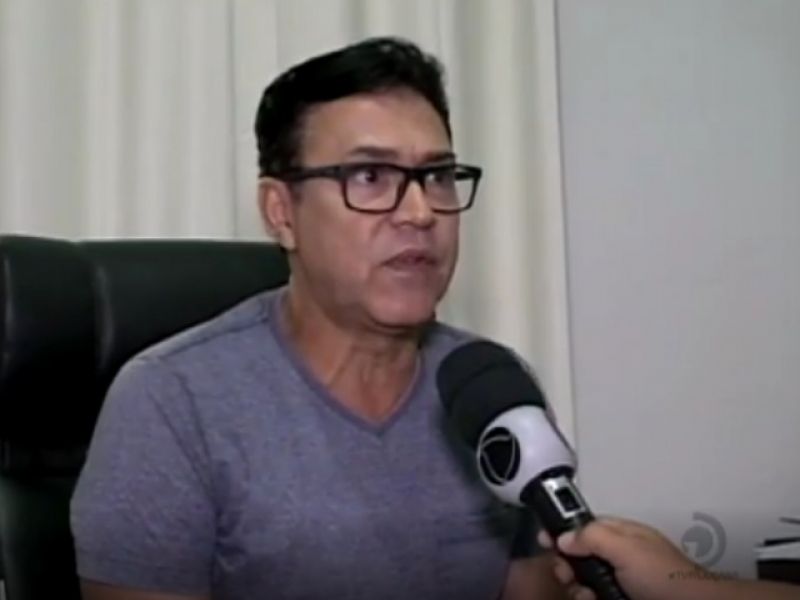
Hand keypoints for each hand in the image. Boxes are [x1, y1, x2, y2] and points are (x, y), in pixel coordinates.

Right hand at [537, 518, 705, 599]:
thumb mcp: (626, 547)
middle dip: (566, 565)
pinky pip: (590, 597)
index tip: (545, 541)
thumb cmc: (663, 576)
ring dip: (576, 587)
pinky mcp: (616, 598)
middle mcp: (616, 556)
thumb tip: (562, 538)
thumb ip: (592, 536)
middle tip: (566, 575)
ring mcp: (617, 581)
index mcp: (619, 534)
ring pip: (581, 580)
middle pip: (576, 555)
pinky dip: (586, 599)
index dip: (562, 531)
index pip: (581, 526)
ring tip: (585, 594)